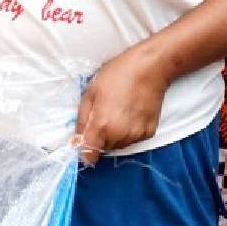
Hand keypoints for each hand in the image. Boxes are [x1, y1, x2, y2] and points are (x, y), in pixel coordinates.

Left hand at [75, 45, 170, 165]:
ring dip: (114, 136)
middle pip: (103, 149)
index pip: (89, 156)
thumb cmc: (117, 76)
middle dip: (99, 138)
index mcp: (102, 126)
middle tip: (103, 115)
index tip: (82, 143)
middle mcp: (120, 136)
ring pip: (118, 145)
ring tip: (117, 112)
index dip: (83, 151)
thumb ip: (82, 120)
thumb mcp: (90, 93)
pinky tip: (130, 114)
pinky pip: (132, 139)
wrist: (149, 69)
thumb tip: (76, 140)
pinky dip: (128, 132)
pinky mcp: (149, 133)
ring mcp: (136, 136)